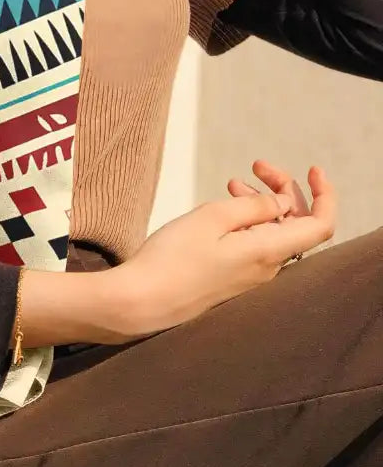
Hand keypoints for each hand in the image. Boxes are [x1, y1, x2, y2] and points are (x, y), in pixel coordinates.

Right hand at [99, 168, 335, 340]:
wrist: (143, 301)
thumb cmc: (173, 258)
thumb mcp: (212, 218)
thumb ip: (252, 206)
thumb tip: (280, 203)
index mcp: (268, 251)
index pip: (320, 225)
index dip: (324, 195)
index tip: (312, 169)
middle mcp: (268, 268)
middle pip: (297, 223)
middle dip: (283, 189)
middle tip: (255, 165)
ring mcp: (251, 276)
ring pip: (275, 231)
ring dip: (263, 201)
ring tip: (235, 181)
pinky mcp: (233, 278)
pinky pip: (256, 244)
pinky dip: (249, 219)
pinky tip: (225, 206)